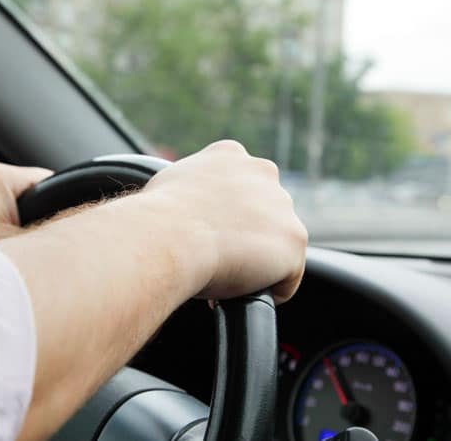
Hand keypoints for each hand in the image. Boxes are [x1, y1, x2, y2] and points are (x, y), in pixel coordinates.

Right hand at [142, 140, 306, 303]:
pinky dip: (269, 290)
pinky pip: (287, 277)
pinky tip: (243, 295)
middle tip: (216, 259)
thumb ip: (187, 190)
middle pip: (264, 212)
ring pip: (278, 243)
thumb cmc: (156, 217)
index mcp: (229, 156)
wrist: (169, 236)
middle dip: (246, 236)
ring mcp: (282, 206)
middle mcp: (262, 172)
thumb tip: (178, 208)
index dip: (225, 214)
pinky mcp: (294, 240)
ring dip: (258, 262)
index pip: (240, 184)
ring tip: (227, 278)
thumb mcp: (166, 187)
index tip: (209, 234)